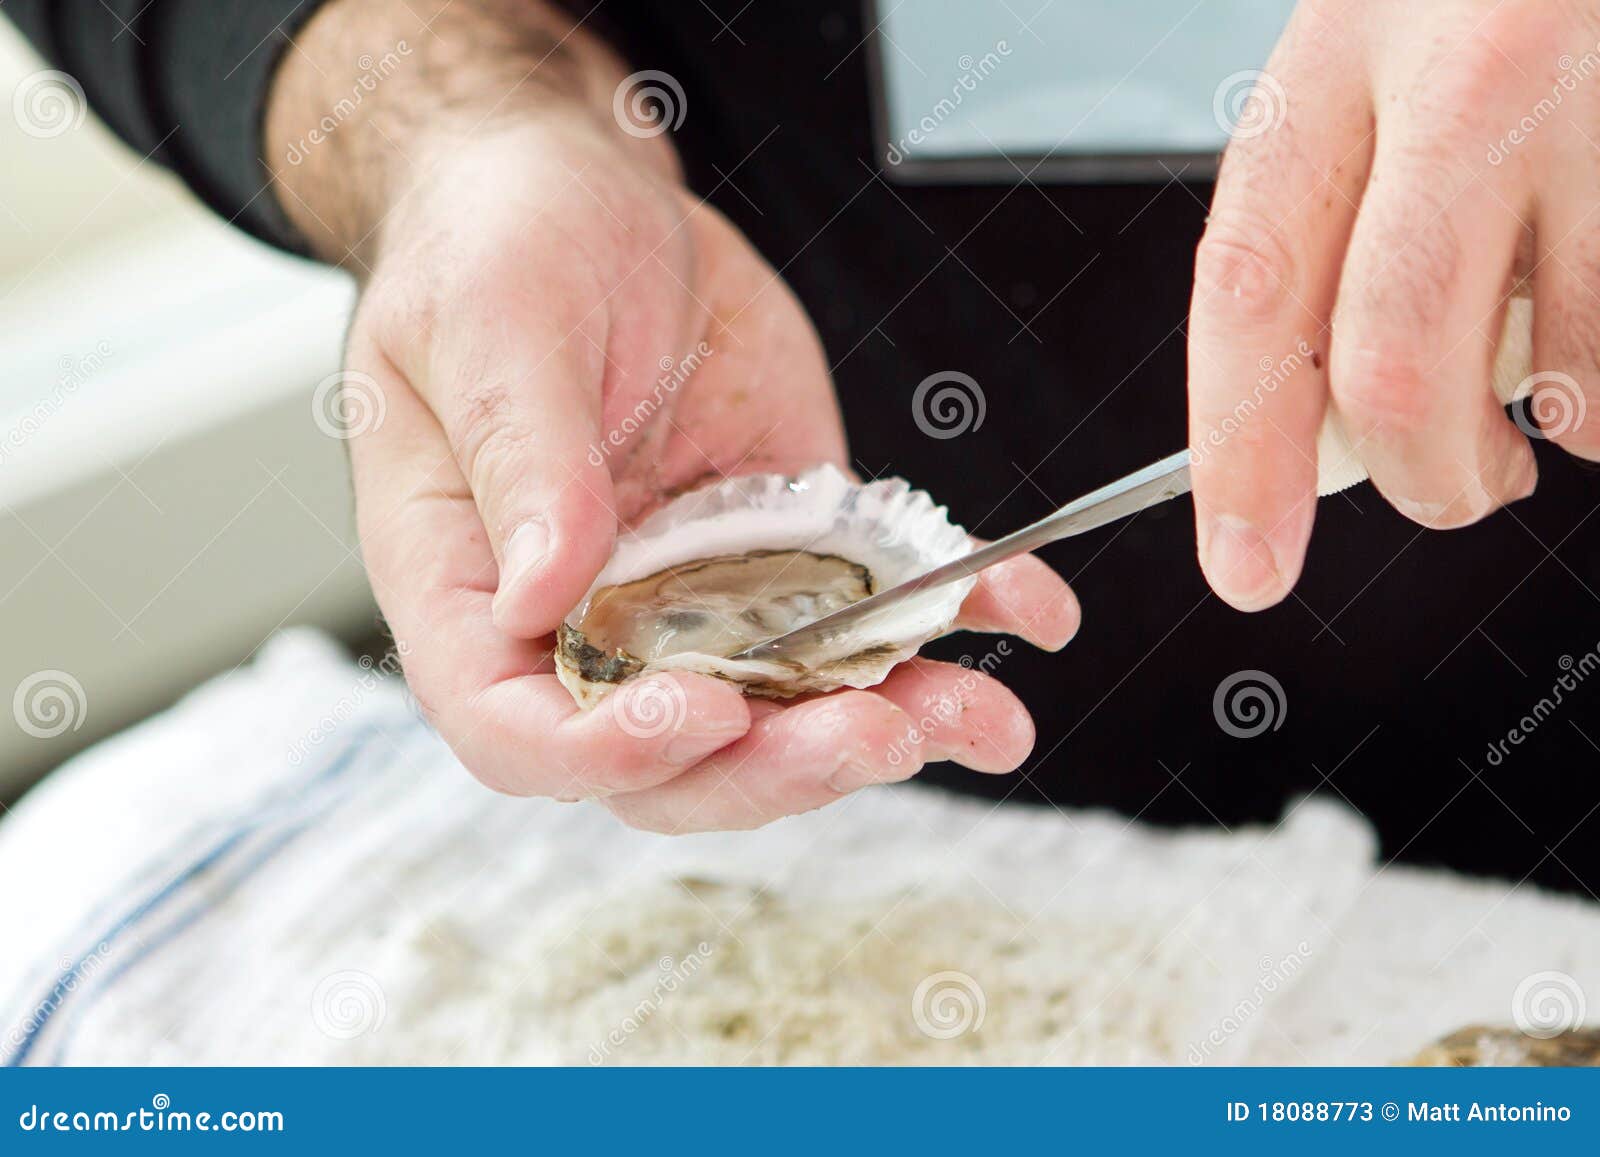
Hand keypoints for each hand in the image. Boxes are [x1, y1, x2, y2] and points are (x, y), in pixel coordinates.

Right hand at [267, 1, 1079, 830]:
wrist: (586, 196)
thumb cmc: (496, 246)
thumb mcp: (493, 325)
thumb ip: (523, 460)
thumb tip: (546, 595)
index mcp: (473, 590)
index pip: (522, 731)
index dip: (612, 752)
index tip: (705, 710)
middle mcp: (587, 619)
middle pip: (678, 756)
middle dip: (781, 763)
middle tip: (877, 731)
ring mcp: (695, 596)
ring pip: (788, 709)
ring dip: (891, 721)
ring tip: (981, 717)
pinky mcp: (785, 549)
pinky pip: (865, 611)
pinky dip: (948, 621)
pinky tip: (1024, 609)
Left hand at [1188, 0, 1599, 610]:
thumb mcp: (1387, 60)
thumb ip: (1343, 225)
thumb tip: (1327, 437)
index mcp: (1347, 54)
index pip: (1253, 294)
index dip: (1240, 455)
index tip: (1247, 564)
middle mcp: (1476, 77)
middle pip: (1400, 371)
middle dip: (1426, 479)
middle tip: (1457, 484)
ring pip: (1575, 385)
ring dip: (1574, 419)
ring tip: (1570, 341)